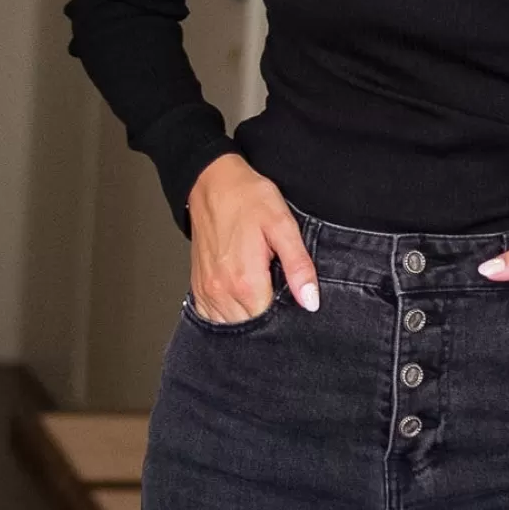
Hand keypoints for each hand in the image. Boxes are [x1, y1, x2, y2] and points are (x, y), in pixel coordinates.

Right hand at [185, 154, 320, 320]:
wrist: (213, 182)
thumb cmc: (247, 199)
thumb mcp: (283, 226)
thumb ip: (298, 266)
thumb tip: (310, 301)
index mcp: (245, 281)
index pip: (270, 322)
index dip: (286, 315)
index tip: (292, 298)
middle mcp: (221, 291)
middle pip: (251, 327)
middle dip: (268, 318)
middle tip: (277, 290)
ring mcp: (206, 291)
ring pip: (231, 325)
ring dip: (248, 317)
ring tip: (260, 292)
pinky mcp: (198, 286)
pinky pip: (212, 317)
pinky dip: (228, 314)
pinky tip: (241, 298)